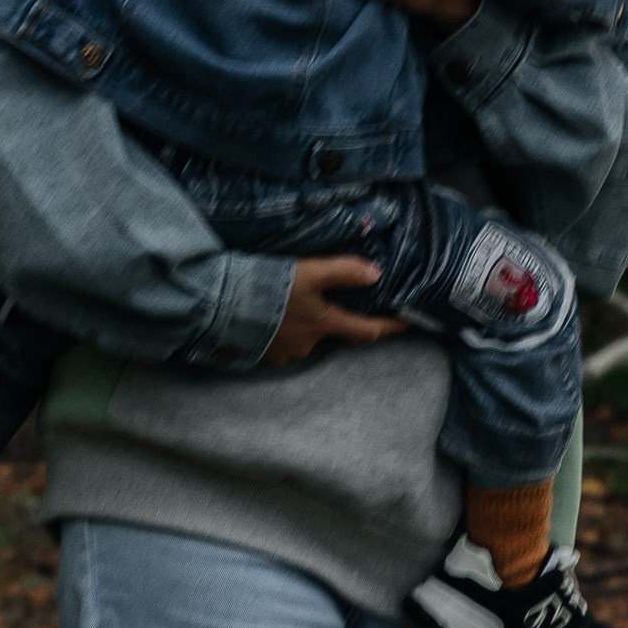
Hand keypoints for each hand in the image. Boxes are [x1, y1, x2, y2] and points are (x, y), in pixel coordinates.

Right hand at [262, 256, 405, 364]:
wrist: (220, 307)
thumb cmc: (269, 288)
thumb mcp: (309, 272)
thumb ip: (343, 272)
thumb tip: (376, 274)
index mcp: (323, 324)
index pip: (366, 330)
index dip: (388, 326)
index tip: (406, 323)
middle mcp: (308, 344)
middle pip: (328, 332)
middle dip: (326, 319)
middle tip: (314, 299)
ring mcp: (284, 354)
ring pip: (301, 338)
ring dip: (297, 325)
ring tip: (281, 305)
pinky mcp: (261, 356)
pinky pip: (277, 344)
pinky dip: (276, 332)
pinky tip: (263, 317)